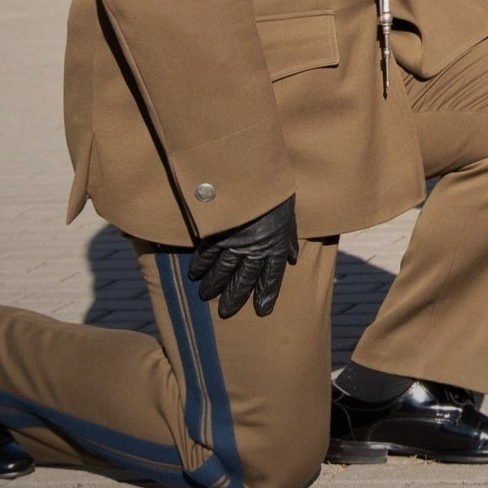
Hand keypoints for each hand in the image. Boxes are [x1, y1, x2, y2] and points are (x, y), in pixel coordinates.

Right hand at [188, 196, 298, 318]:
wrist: (255, 175)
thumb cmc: (275, 193)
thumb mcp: (288, 215)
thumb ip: (288, 239)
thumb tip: (292, 258)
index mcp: (276, 245)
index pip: (272, 276)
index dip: (267, 294)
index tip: (263, 310)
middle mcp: (255, 249)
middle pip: (244, 279)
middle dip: (235, 297)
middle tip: (226, 312)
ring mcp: (235, 242)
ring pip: (223, 271)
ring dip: (214, 285)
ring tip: (205, 296)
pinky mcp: (218, 233)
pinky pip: (207, 254)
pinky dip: (200, 265)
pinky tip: (195, 275)